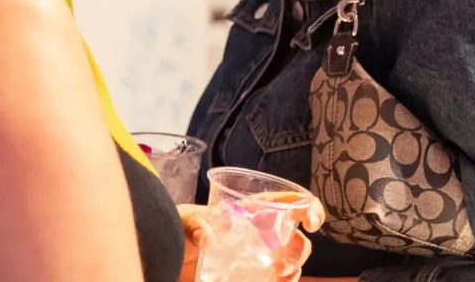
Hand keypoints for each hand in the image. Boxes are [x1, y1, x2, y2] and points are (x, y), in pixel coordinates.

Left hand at [179, 199, 323, 281]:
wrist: (163, 253)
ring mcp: (254, 256)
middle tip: (288, 264)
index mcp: (249, 209)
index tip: (311, 223)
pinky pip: (273, 280)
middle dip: (301, 249)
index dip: (308, 206)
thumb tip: (209, 238)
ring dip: (293, 270)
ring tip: (282, 277)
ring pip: (288, 261)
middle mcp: (258, 231)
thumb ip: (196, 223)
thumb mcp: (185, 220)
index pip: (287, 200)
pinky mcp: (247, 275)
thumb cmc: (176, 228)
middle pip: (294, 235)